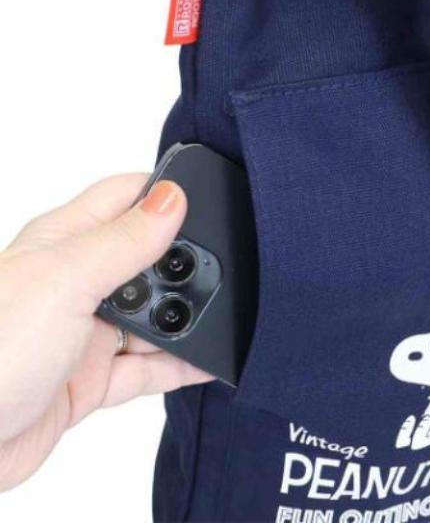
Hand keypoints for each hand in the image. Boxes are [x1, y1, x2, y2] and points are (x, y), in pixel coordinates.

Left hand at [0, 175, 212, 490]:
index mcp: (65, 243)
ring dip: (185, 318)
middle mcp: (78, 283)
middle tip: (219, 273)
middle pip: (148, 260)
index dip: (165, 194)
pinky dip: (181, 365)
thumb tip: (172, 197)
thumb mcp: (66, 281)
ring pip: (154, 315)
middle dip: (184, 264)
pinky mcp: (93, 378)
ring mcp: (87, 332)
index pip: (125, 198)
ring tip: (218, 320)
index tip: (210, 200)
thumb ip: (125, 240)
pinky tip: (208, 361)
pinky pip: (150, 367)